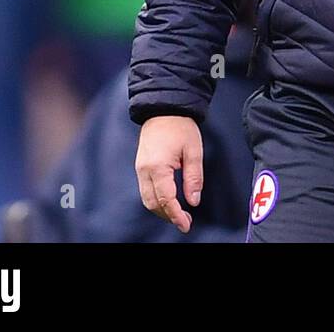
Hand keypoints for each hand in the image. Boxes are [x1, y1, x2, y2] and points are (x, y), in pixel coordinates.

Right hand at [135, 116, 203, 232]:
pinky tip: (169, 201)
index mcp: (158, 167)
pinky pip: (145, 190)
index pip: (166, 199)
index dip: (175, 215)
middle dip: (168, 215)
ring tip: (178, 214)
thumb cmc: (181, 127)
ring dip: (161, 209)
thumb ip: (194, 178)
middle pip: (153, 203)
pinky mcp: (140, 166)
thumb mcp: (194, 151)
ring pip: (147, 199)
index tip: (186, 225)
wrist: (163, 109)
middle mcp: (144, 170)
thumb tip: (193, 201)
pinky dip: (156, 199)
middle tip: (185, 222)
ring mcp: (140, 169)